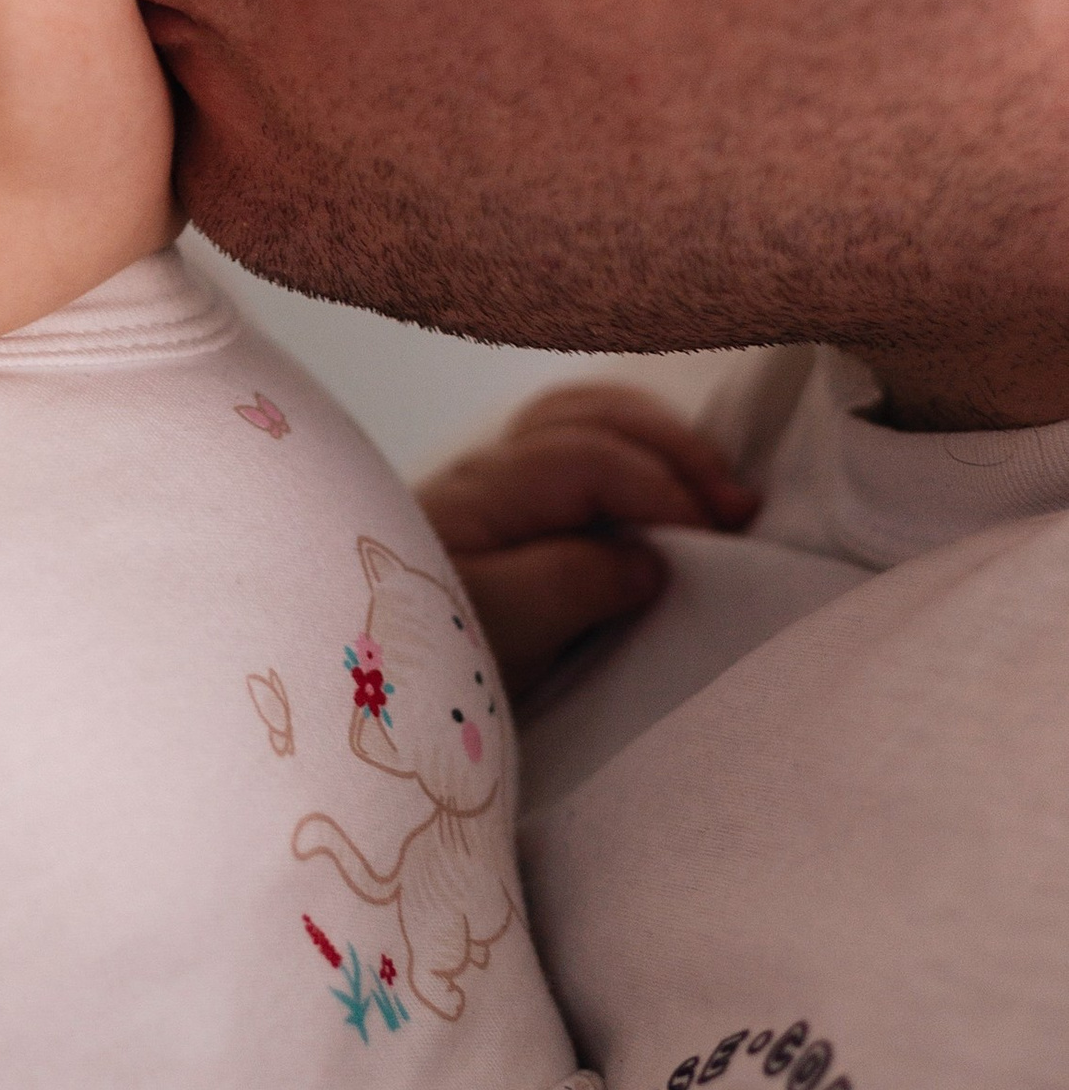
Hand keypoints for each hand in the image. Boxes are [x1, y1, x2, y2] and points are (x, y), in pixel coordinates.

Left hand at [419, 383, 757, 699]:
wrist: (349, 674)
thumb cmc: (417, 657)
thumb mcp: (498, 630)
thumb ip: (573, 584)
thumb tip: (652, 561)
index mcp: (485, 492)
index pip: (590, 456)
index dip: (663, 488)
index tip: (720, 539)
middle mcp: (488, 472)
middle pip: (590, 416)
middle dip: (674, 450)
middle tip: (741, 507)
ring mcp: (492, 487)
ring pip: (583, 422)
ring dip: (658, 446)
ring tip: (716, 491)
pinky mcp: (501, 516)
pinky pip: (576, 454)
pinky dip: (633, 458)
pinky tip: (668, 490)